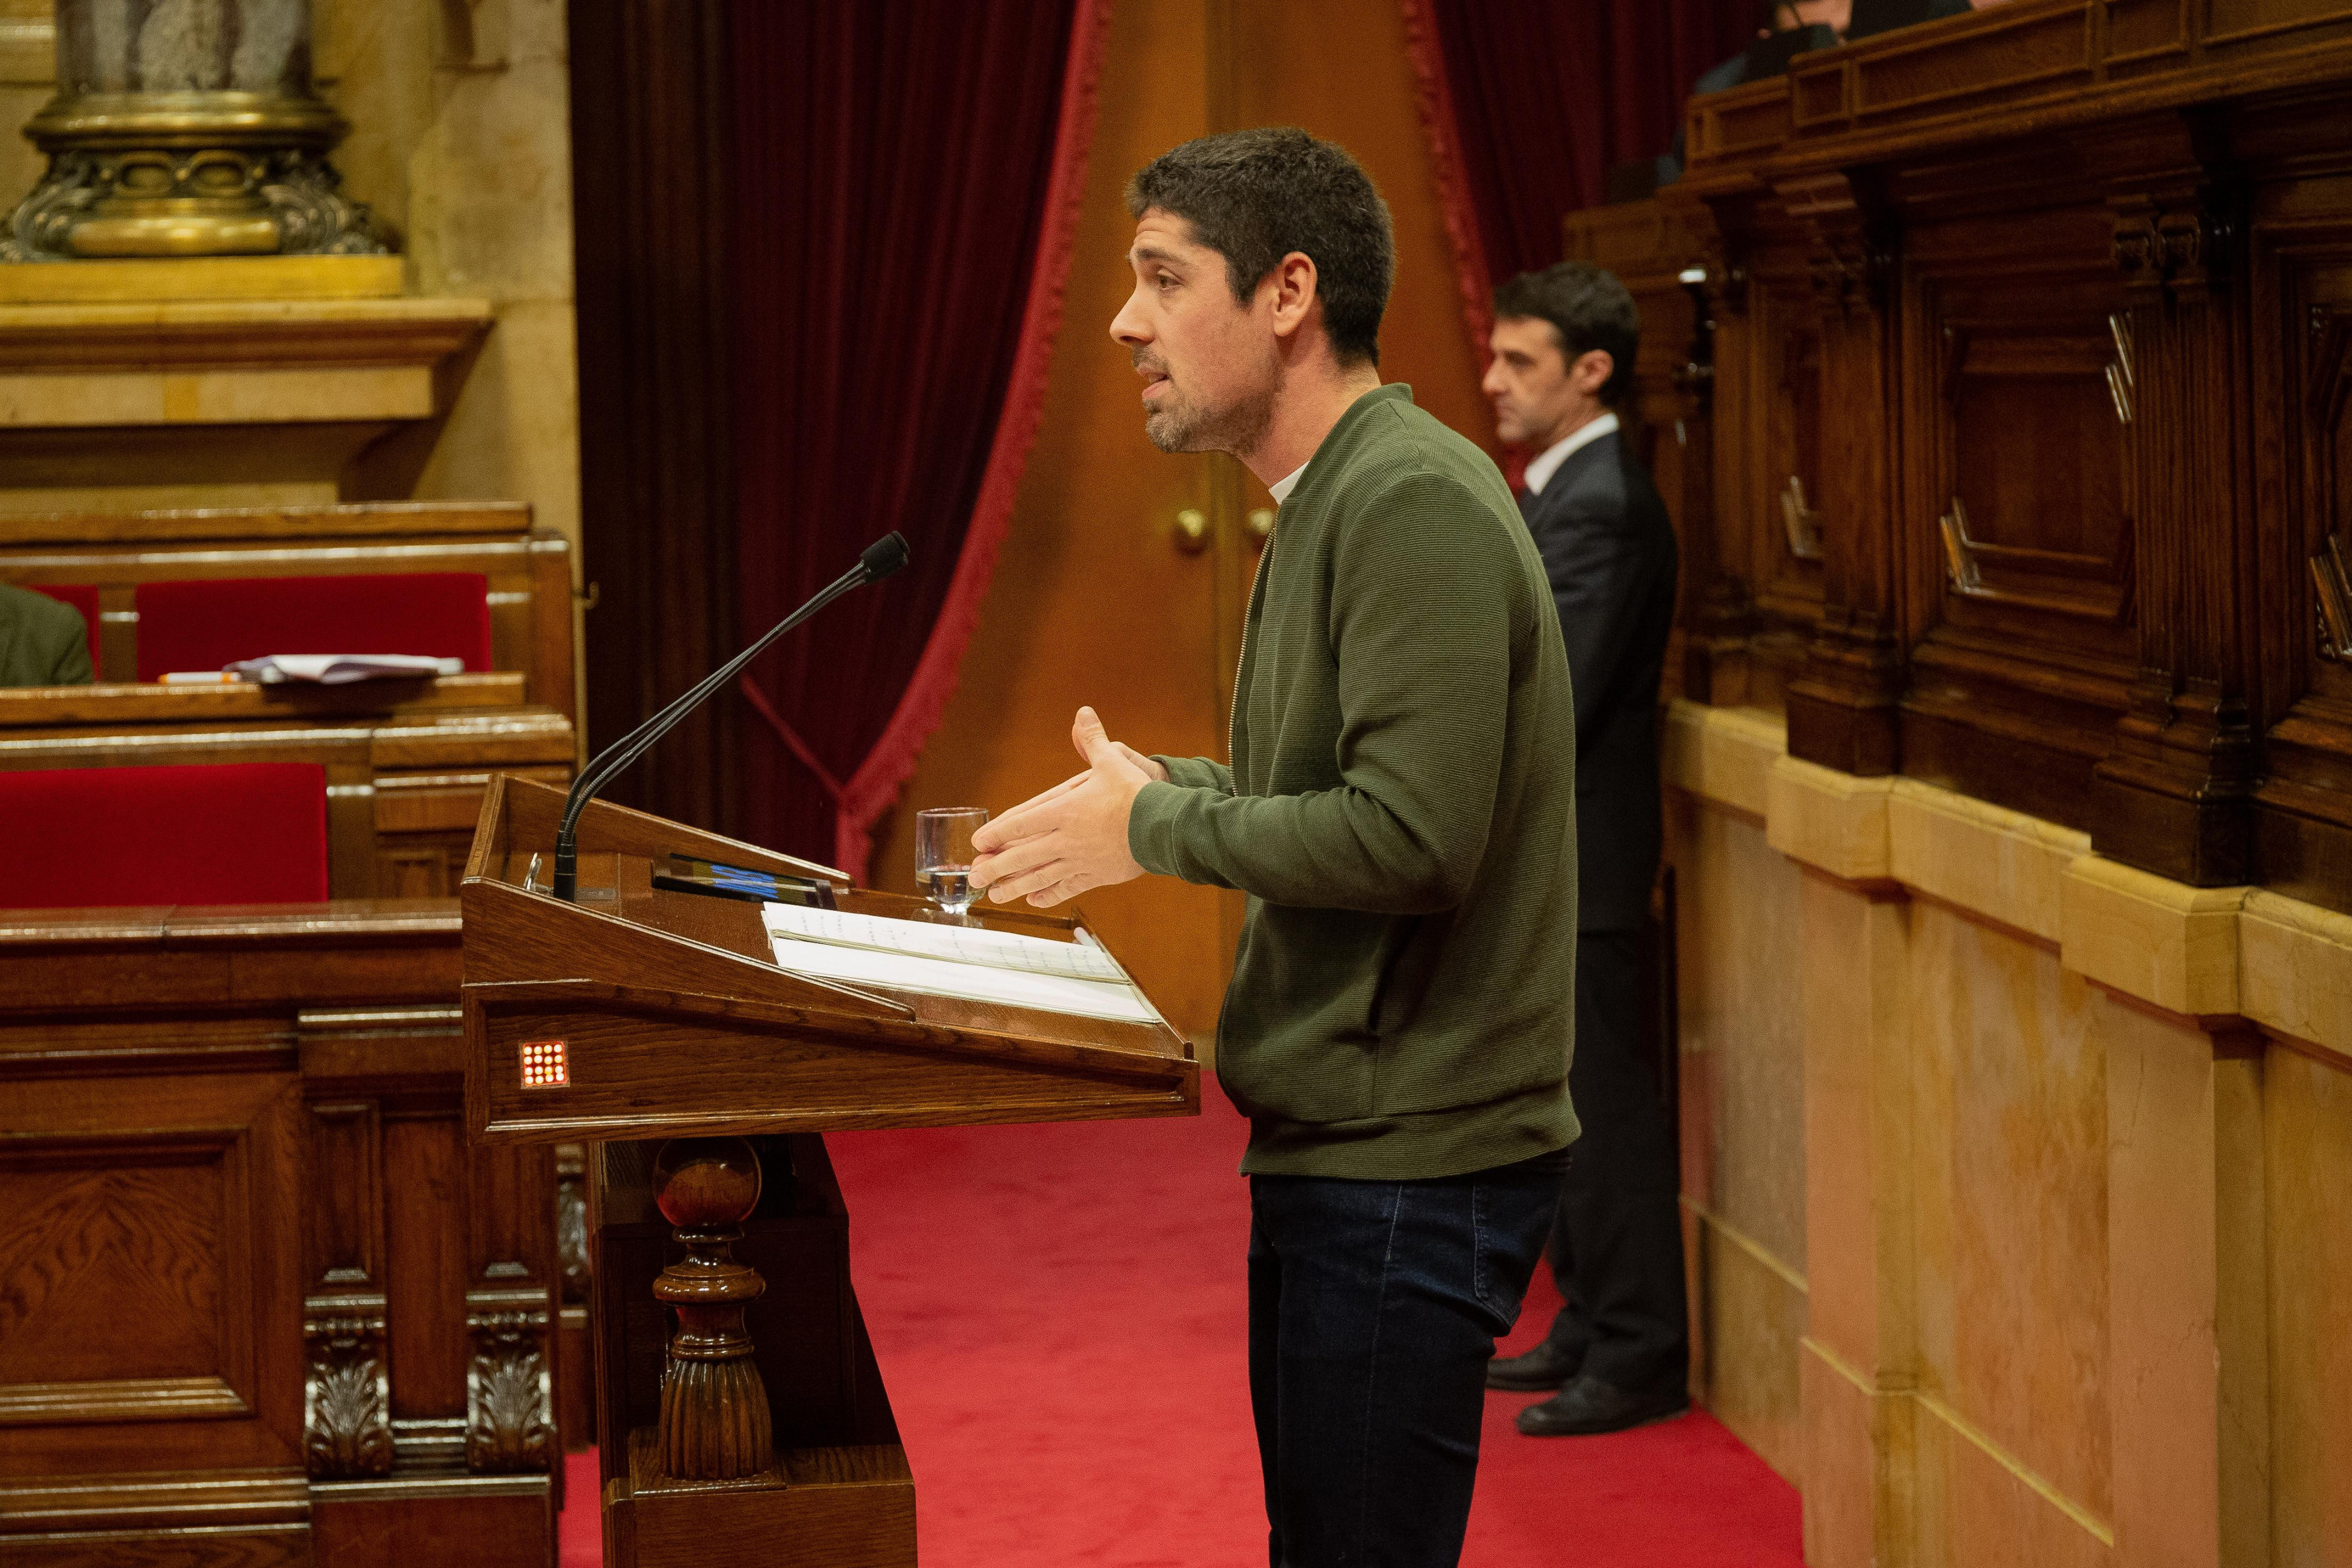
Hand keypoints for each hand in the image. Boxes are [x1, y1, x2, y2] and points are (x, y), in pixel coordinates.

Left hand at [970, 707, 1160, 906]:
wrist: (1165, 827)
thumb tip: (1083, 713)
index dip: (998, 834)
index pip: (1023, 823)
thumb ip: (1093, 740)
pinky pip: (1067, 888)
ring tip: (994, 894)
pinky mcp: (1096, 875)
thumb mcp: (1112, 762)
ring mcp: (1080, 860)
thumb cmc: (1137, 793)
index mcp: (1066, 811)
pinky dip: (1049, 895)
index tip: (979, 842)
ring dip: (1014, 887)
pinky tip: (1033, 900)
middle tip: (975, 875)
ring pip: (1040, 877)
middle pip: (1023, 856)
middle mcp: (1067, 838)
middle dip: (996, 867)